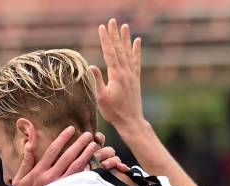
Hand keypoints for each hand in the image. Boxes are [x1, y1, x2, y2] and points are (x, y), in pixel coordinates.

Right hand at [12, 126, 127, 185]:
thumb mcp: (19, 179)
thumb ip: (26, 161)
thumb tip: (29, 144)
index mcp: (39, 171)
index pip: (53, 150)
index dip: (63, 138)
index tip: (71, 129)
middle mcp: (50, 178)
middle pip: (67, 157)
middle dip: (78, 144)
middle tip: (88, 135)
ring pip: (76, 167)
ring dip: (85, 155)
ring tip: (93, 145)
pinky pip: (79, 180)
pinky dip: (87, 171)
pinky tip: (94, 163)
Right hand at [89, 19, 143, 133]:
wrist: (131, 121)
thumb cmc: (114, 112)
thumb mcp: (102, 99)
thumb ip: (97, 81)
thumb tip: (91, 66)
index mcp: (116, 75)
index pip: (109, 53)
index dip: (105, 40)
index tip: (102, 28)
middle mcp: (126, 72)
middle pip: (119, 49)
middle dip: (115, 35)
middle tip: (112, 21)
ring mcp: (132, 74)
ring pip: (128, 52)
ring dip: (125, 38)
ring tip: (124, 26)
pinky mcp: (136, 79)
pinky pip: (136, 61)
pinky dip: (136, 50)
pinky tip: (137, 41)